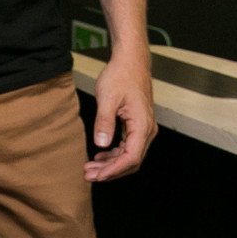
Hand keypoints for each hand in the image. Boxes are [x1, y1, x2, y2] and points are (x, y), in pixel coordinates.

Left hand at [85, 51, 155, 181]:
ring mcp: (144, 128)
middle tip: (89, 175)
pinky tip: (100, 155)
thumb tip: (101, 144)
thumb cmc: (120, 76)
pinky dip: (115, 153)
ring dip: (111, 164)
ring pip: (129, 155)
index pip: (131, 158)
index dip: (114, 170)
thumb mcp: (107, 98)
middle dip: (110, 171)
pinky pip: (128, 146)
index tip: (97, 176)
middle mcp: (147, 130)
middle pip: (131, 161)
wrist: (130, 62)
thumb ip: (104, 122)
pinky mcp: (138, 125)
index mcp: (142, 126)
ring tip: (91, 167)